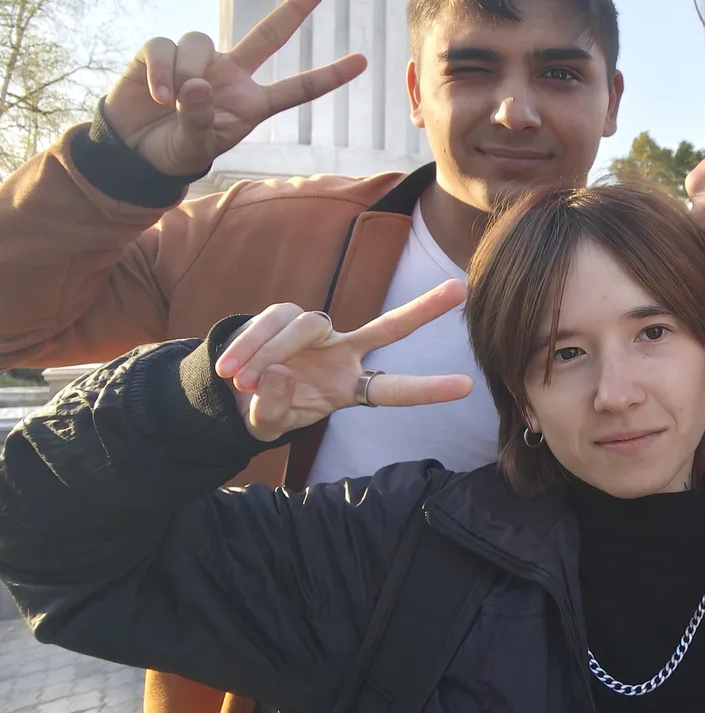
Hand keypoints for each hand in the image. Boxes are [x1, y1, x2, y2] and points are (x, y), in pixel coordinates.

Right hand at [105, 0, 366, 175]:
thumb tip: (199, 83)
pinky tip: (157, 94)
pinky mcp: (160, 52)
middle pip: (268, 35)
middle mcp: (231, 74)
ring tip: (171, 102)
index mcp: (251, 103)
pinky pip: (165, 47)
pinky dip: (161, 70)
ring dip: (186, 72)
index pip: (297, 89)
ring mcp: (198, 59)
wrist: (133, 150)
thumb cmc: (175, 150)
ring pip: (201, 41)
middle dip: (294, 10)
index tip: (363, 61)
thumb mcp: (194, 146)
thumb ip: (200, 120)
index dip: (328, 76)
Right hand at [215, 280, 472, 441]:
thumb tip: (275, 374)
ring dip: (269, 352)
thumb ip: (273, 407)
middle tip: (459, 289)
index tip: (467, 386)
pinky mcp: (286, 316)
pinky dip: (250, 344)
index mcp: (350, 387)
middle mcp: (344, 353)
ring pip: (305, 327)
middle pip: (387, 327)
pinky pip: (273, 321)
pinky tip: (232, 369)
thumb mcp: (269, 422)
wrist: (230, 393)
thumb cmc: (264, 410)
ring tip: (241, 382)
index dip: (427, 389)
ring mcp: (318, 332)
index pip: (393, 388)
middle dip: (423, 309)